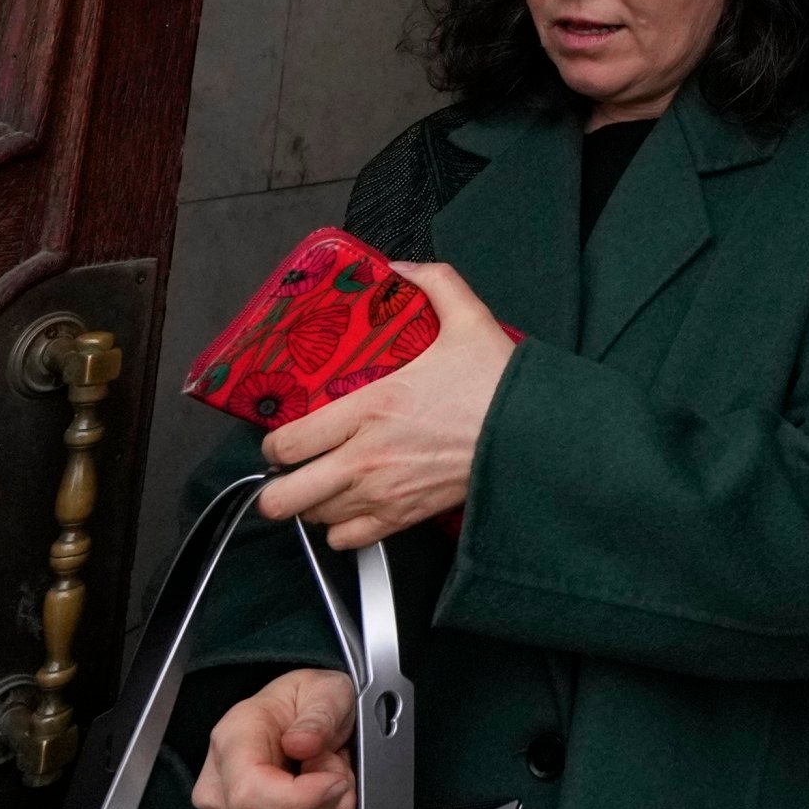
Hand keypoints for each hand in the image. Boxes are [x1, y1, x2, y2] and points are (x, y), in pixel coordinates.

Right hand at [191, 668, 355, 808]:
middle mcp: (217, 790)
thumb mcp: (324, 691)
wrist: (290, 719)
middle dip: (328, 802)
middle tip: (336, 767)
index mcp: (230, 742)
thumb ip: (319, 714)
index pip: (250, 793)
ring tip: (326, 781)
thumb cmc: (301, 704)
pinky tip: (320, 806)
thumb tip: (303, 744)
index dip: (302, 797)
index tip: (335, 779)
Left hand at [257, 261, 516, 548]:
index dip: (272, 442)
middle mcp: (367, 458)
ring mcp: (384, 493)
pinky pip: (350, 541)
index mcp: (370, 407)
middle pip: (285, 495)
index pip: (287, 442)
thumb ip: (432, 282)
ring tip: (321, 484)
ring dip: (311, 503)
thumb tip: (402, 267)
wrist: (536, 436)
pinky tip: (350, 508)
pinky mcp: (405, 518)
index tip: (281, 435)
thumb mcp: (467, 318)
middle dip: (276, 485)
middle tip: (288, 469)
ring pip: (313, 519)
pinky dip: (342, 530)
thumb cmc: (499, 386)